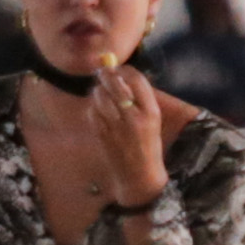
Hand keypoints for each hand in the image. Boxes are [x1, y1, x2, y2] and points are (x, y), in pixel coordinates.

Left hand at [87, 67, 174, 208]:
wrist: (140, 175)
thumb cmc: (147, 143)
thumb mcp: (151, 119)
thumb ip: (139, 97)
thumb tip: (119, 73)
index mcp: (151, 111)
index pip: (136, 79)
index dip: (124, 69)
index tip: (118, 68)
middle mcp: (134, 117)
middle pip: (115, 84)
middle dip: (106, 75)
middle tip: (103, 72)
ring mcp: (116, 127)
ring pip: (100, 97)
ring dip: (98, 91)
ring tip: (101, 93)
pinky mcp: (102, 135)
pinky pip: (92, 112)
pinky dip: (93, 108)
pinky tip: (99, 110)